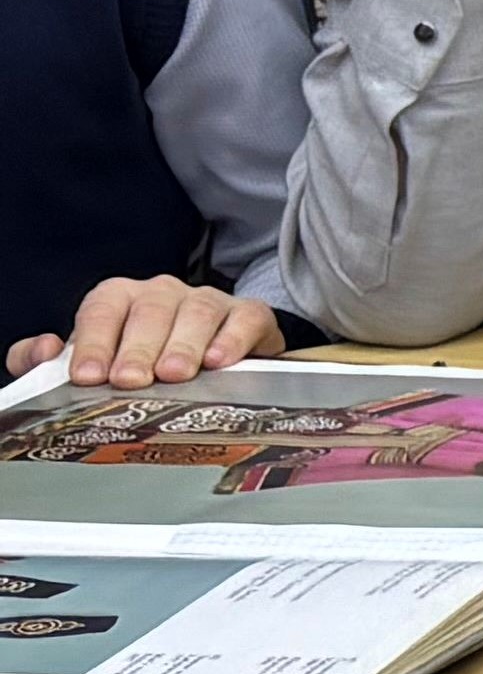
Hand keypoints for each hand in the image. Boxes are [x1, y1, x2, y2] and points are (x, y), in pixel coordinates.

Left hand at [10, 282, 280, 388]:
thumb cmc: (141, 362)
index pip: (101, 311)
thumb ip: (43, 361)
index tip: (88, 377)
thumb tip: (44, 350)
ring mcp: (209, 301)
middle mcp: (163, 293)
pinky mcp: (250, 315)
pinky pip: (244, 319)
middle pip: (150, 311)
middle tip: (131, 380)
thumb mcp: (90, 361)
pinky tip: (219, 362)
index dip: (93, 343)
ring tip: (174, 375)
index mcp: (119, 298)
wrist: (213, 359)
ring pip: (197, 312)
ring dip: (183, 345)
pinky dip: (232, 339)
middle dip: (138, 348)